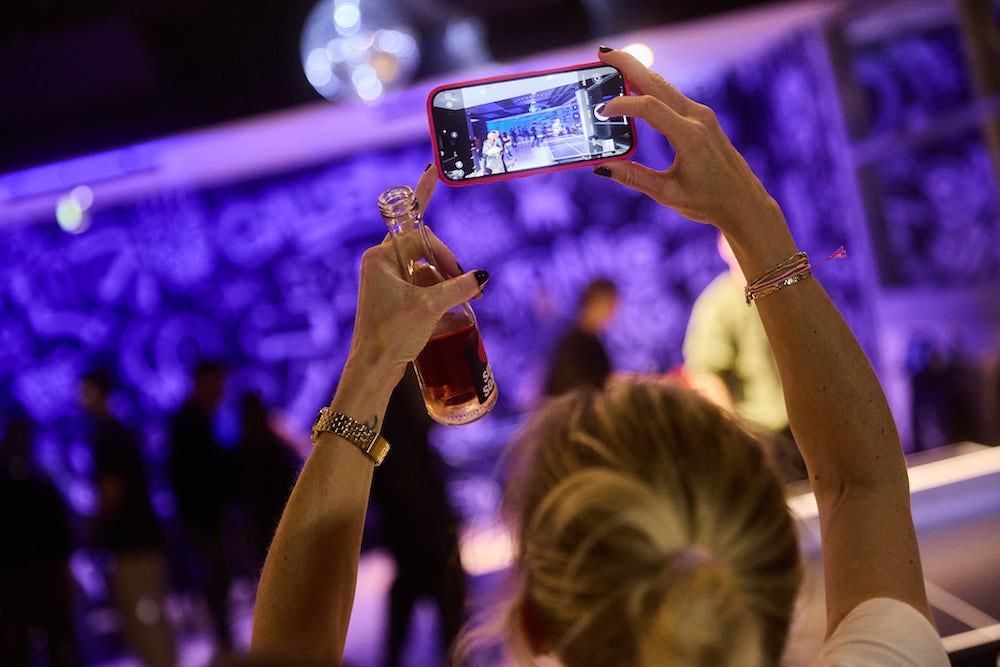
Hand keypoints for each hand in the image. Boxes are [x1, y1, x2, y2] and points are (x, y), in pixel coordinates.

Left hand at [347, 167, 484, 378]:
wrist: (373, 369)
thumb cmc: (393, 334)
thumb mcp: (431, 306)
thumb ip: (459, 286)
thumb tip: (482, 276)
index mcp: (380, 257)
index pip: (421, 236)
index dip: (445, 252)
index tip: (461, 271)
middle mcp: (380, 264)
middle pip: (423, 248)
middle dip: (448, 263)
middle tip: (470, 285)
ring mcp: (385, 281)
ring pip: (424, 268)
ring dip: (446, 279)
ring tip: (468, 298)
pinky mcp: (392, 298)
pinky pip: (421, 284)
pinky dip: (439, 290)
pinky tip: (456, 302)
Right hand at [594, 48, 780, 236]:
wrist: (744, 202)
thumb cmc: (709, 202)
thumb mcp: (667, 194)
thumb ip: (634, 178)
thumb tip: (602, 168)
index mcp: (690, 137)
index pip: (649, 108)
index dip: (622, 104)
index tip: (601, 111)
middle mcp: (698, 119)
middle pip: (657, 83)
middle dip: (629, 66)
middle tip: (602, 53)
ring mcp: (702, 115)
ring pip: (664, 86)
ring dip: (638, 73)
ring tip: (613, 63)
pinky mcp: (702, 118)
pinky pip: (671, 96)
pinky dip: (650, 87)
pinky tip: (634, 87)